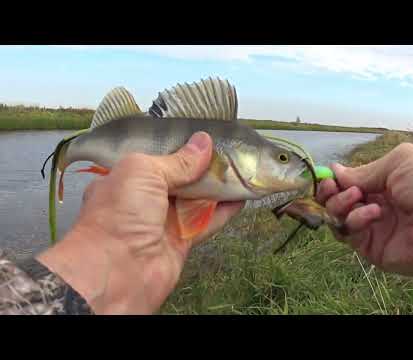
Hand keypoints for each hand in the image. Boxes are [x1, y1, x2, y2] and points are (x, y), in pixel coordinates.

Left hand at [37, 132, 243, 313]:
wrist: (116, 271)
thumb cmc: (120, 212)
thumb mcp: (143, 172)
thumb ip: (177, 161)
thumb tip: (203, 143)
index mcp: (126, 178)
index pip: (157, 158)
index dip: (180, 148)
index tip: (204, 137)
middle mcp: (144, 199)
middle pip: (180, 179)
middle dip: (202, 167)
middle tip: (229, 151)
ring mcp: (163, 221)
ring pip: (196, 200)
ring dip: (217, 187)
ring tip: (241, 170)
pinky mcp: (181, 241)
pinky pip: (206, 222)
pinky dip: (224, 211)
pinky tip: (241, 198)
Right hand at [316, 143, 412, 277]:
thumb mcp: (399, 162)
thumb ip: (364, 170)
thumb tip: (334, 170)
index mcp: (382, 184)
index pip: (347, 182)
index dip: (334, 180)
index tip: (326, 176)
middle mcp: (373, 204)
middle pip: (336, 200)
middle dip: (329, 192)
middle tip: (331, 187)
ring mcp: (371, 227)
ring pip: (337, 217)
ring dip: (340, 204)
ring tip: (357, 197)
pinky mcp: (370, 247)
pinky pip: (349, 233)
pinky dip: (354, 220)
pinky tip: (372, 214)